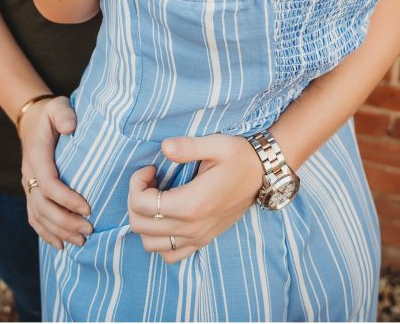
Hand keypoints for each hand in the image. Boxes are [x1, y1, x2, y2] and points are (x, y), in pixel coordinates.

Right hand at [20, 96, 92, 249]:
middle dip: (65, 221)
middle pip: (43, 206)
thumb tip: (70, 127)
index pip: (48, 183)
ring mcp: (27, 185)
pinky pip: (34, 218)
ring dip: (58, 231)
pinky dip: (46, 234)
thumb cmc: (51, 113)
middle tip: (89, 230)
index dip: (66, 199)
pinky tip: (61, 245)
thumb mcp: (58, 106)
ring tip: (81, 241)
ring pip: (38, 216)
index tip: (88, 208)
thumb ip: (64, 114)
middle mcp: (29, 174)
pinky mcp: (30, 192)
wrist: (32, 119)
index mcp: (36, 155)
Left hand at [127, 133, 262, 262]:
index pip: (141, 205)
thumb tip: (164, 147)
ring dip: (144, 221)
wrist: (262, 175)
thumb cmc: (239, 157)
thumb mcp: (216, 144)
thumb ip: (187, 147)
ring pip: (150, 245)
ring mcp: (197, 238)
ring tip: (156, 198)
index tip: (150, 168)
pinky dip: (159, 240)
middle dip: (136, 199)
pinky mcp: (203, 241)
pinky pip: (170, 254)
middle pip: (140, 226)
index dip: (136, 183)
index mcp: (191, 204)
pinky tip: (166, 218)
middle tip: (150, 180)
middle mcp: (192, 227)